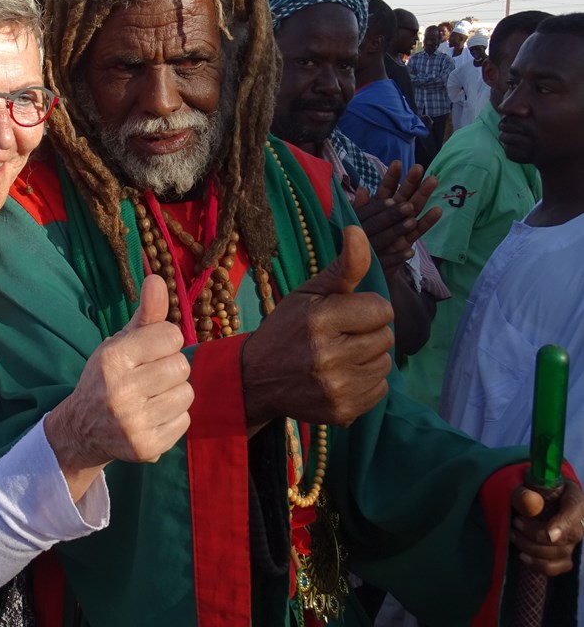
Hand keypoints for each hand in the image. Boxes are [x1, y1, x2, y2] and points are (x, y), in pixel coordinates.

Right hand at [45, 275, 192, 498]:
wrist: (83, 430)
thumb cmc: (108, 377)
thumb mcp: (120, 342)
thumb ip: (145, 314)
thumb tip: (159, 278)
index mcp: (112, 359)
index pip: (171, 336)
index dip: (165, 341)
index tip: (149, 352)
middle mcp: (121, 392)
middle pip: (181, 366)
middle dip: (170, 368)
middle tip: (150, 377)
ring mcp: (133, 423)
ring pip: (187, 394)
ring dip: (174, 393)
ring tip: (152, 397)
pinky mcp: (146, 448)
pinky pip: (185, 421)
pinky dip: (173, 417)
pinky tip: (152, 416)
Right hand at [241, 225, 393, 428]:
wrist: (256, 378)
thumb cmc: (286, 328)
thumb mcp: (309, 293)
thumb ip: (343, 266)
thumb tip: (358, 230)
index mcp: (320, 320)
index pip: (382, 309)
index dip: (365, 308)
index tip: (343, 314)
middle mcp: (329, 356)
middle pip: (387, 337)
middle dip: (367, 333)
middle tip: (340, 336)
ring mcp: (336, 388)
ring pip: (385, 364)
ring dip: (368, 358)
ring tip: (340, 356)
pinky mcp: (342, 412)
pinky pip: (379, 390)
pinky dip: (365, 382)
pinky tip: (341, 376)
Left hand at [353, 161, 441, 275]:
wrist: (368, 268)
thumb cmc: (362, 242)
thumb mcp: (357, 223)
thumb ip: (360, 207)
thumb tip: (361, 189)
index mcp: (380, 208)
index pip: (386, 190)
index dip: (392, 178)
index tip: (397, 163)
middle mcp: (394, 215)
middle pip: (404, 196)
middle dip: (411, 182)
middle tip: (419, 167)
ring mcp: (402, 228)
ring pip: (415, 209)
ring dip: (424, 195)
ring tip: (433, 180)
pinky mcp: (407, 242)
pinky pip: (418, 231)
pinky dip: (427, 222)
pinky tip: (437, 210)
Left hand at [510, 479, 583, 575]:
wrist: (533, 499)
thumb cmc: (530, 489)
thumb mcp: (525, 484)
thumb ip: (524, 492)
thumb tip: (528, 501)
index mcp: (573, 497)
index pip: (574, 510)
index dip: (563, 526)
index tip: (549, 535)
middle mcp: (579, 521)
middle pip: (568, 537)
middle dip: (537, 535)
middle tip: (515, 523)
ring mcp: (573, 541)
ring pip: (561, 554)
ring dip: (533, 548)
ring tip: (513, 535)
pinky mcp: (566, 555)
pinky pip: (559, 567)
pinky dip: (540, 565)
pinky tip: (523, 556)